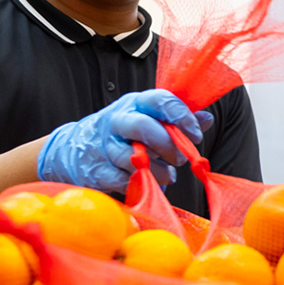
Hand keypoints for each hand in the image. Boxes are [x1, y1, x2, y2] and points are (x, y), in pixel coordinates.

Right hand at [36, 90, 206, 194]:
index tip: (195, 135)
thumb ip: (178, 119)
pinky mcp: (97, 170)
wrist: (76, 150)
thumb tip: (206, 118)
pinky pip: (122, 179)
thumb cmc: (124, 134)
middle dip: (168, 145)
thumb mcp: (150, 119)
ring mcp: (104, 145)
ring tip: (168, 175)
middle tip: (180, 159)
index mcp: (135, 103)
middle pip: (143, 126)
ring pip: (133, 157)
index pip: (160, 100)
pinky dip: (140, 184)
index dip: (182, 117)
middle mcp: (118, 120)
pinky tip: (148, 182)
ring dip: (158, 171)